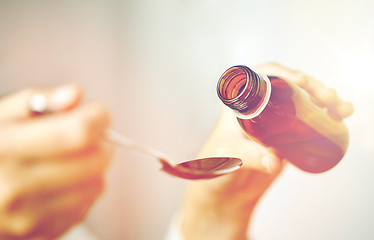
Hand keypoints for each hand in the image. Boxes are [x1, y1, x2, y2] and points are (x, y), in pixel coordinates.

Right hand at [0, 84, 113, 239]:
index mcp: (3, 149)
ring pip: (97, 183)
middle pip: (94, 160)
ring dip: (94, 166)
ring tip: (73, 158)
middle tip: (87, 135)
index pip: (75, 133)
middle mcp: (14, 188)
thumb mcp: (1, 117)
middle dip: (100, 141)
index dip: (97, 117)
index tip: (98, 112)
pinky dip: (85, 189)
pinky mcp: (43, 234)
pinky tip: (65, 181)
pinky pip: (88, 205)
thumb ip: (39, 101)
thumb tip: (75, 94)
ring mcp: (29, 217)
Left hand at [181, 63, 353, 239]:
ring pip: (302, 102)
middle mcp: (259, 109)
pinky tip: (340, 119)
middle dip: (312, 87)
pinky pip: (308, 122)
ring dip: (324, 100)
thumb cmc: (214, 168)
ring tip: (342, 108)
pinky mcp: (286, 139)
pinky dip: (325, 117)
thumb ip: (248, 158)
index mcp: (240, 104)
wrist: (224, 192)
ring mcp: (274, 123)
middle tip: (329, 97)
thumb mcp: (228, 158)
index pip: (261, 78)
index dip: (283, 74)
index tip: (302, 81)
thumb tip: (274, 161)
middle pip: (288, 87)